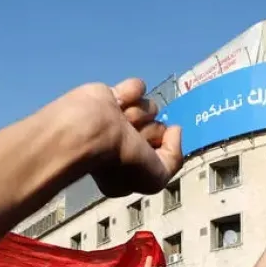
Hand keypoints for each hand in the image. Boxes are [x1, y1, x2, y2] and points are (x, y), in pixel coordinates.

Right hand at [60, 79, 182, 197]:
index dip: (160, 150)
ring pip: (150, 107)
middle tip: (131, 137)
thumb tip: (175, 130)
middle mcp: (127, 143)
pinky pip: (137, 87)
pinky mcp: (112, 96)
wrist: (91, 132)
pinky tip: (118, 103)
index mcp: (133, 165)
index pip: (163, 150)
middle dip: (148, 131)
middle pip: (158, 127)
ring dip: (138, 114)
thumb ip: (174, 159)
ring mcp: (119, 119)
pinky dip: (130, 92)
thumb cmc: (119, 161)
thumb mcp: (155, 179)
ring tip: (121, 121)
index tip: (145, 154)